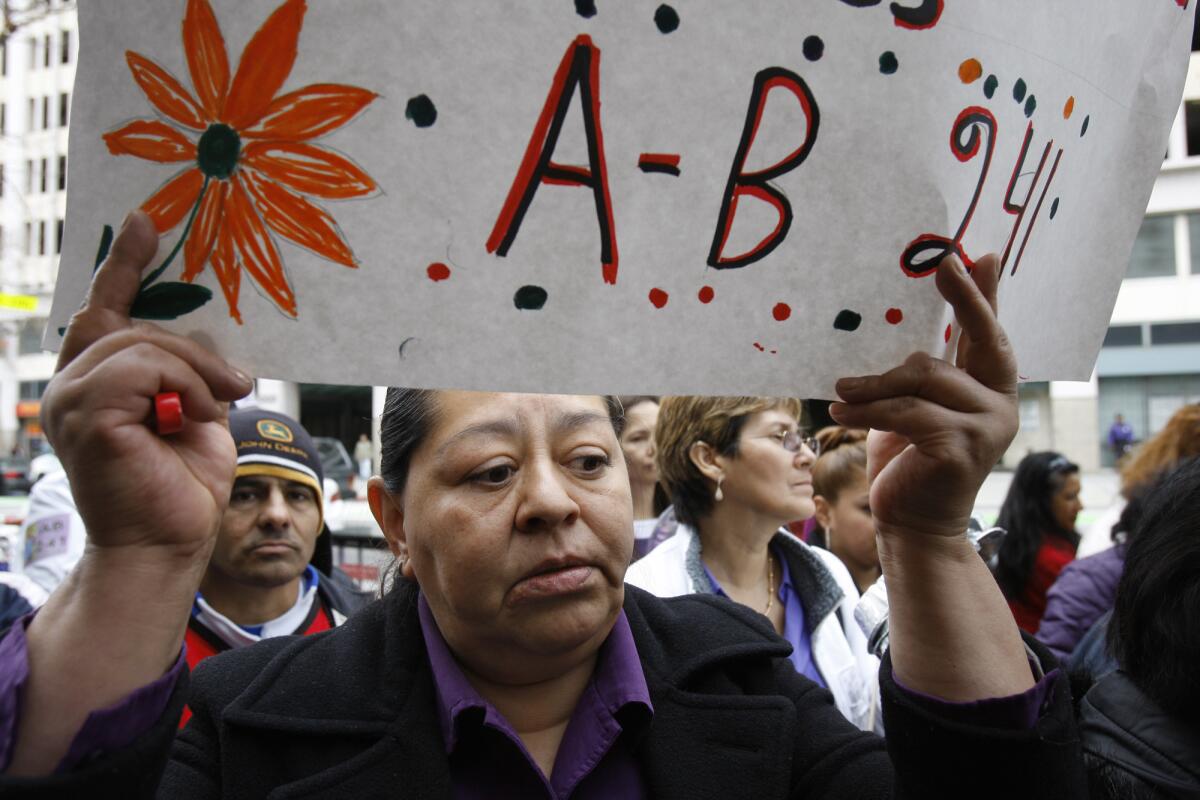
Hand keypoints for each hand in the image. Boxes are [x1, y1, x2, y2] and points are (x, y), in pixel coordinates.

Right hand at [40, 211, 251, 558]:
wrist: (171, 542)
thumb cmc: (183, 485)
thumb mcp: (196, 410)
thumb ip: (188, 369)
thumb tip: (205, 336)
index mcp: (99, 382)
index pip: (106, 310)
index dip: (125, 265)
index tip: (147, 221)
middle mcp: (73, 386)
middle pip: (136, 326)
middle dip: (194, 352)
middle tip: (236, 385)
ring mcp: (71, 400)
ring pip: (142, 343)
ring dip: (194, 372)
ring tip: (217, 405)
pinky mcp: (85, 413)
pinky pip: (141, 366)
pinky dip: (182, 386)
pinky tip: (194, 416)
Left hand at [829, 254, 1016, 539]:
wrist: (913, 527)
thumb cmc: (909, 464)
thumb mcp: (913, 410)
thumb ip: (921, 375)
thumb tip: (901, 330)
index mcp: (990, 389)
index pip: (989, 334)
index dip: (984, 294)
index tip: (974, 254)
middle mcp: (1002, 403)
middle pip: (980, 339)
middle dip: (965, 299)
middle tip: (943, 264)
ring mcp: (988, 425)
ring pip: (924, 378)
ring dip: (875, 383)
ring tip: (841, 391)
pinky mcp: (964, 447)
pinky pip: (906, 411)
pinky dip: (869, 408)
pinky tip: (841, 408)